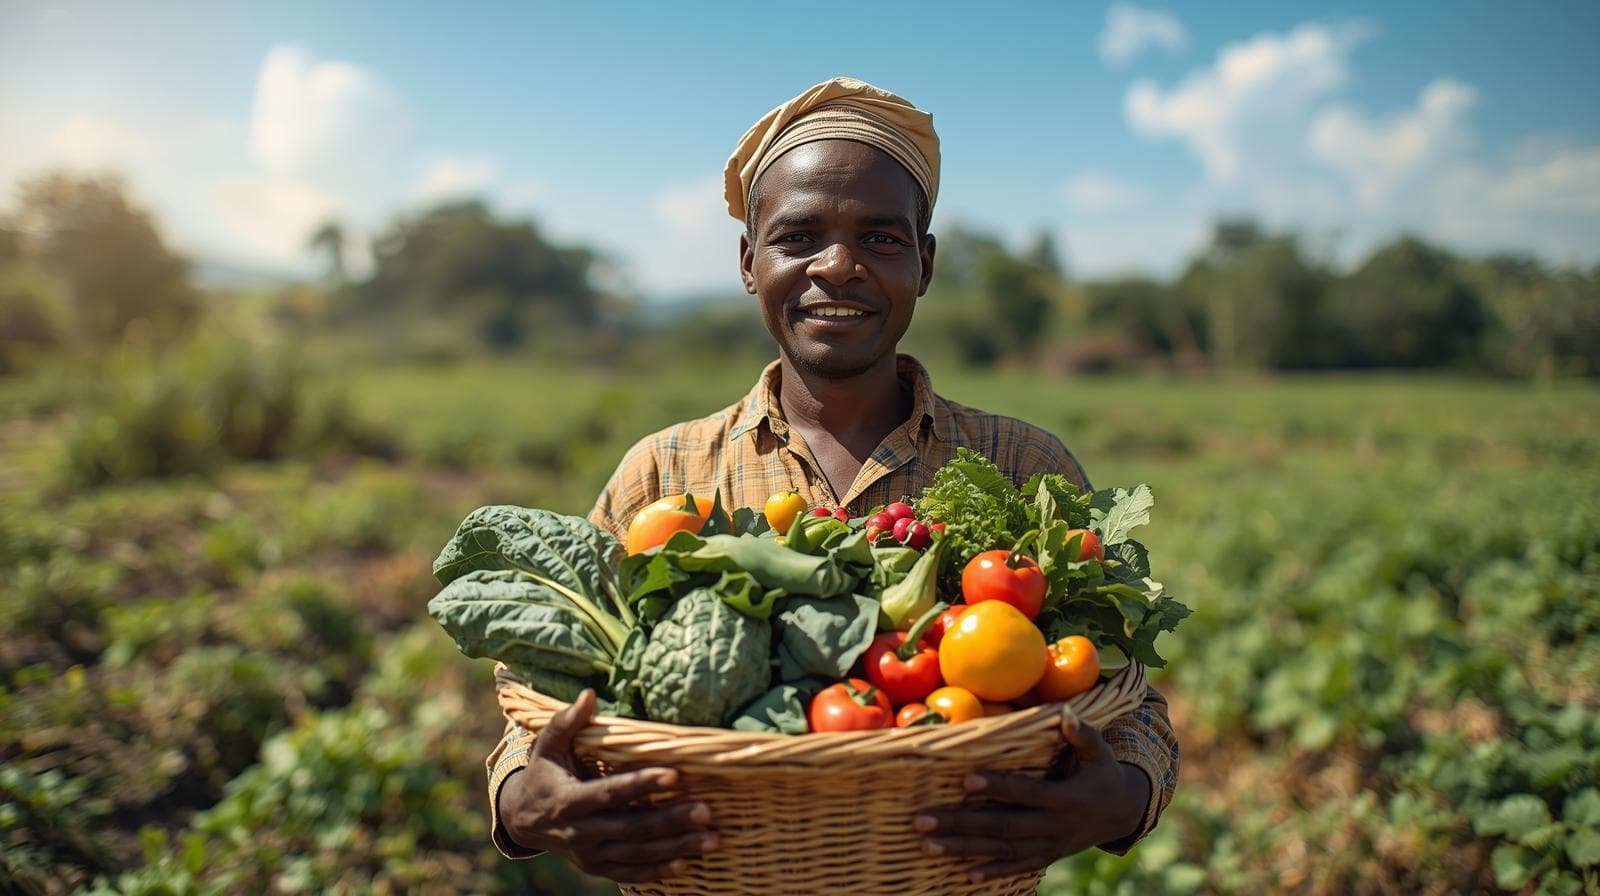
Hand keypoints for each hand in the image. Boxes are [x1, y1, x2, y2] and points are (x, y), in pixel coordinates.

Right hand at [497, 689, 719, 881]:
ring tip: (711, 838)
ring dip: (675, 848)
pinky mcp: (598, 867)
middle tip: (705, 811)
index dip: (641, 786)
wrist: (523, 820)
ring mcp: (590, 854)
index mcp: (569, 801)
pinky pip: (630, 874)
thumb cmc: (544, 774)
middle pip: (630, 828)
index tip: (674, 775)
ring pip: (637, 854)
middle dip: (669, 821)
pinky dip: (657, 872)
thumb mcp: (548, 746)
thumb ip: (566, 722)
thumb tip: (588, 694)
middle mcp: (580, 832)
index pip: (609, 794)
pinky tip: (686, 865)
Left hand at [912, 714, 1150, 883]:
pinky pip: (1016, 868)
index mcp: (1066, 798)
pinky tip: (965, 874)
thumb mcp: (1101, 752)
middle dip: (961, 824)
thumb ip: (1083, 734)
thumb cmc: (1104, 773)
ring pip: (1001, 850)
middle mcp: (1053, 826)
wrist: (1122, 813)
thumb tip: (1065, 714)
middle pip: (1002, 827)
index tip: (966, 780)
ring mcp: (1048, 845)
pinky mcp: (1045, 857)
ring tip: (927, 845)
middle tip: (922, 819)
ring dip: (963, 849)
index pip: (1026, 793)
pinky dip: (992, 873)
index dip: (999, 787)